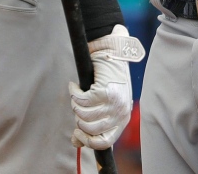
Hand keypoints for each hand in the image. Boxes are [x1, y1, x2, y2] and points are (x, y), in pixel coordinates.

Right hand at [69, 25, 144, 149]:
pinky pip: (80, 100)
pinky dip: (74, 92)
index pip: (104, 142)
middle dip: (78, 117)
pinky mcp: (103, 92)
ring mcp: (112, 104)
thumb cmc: (110, 79)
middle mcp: (120, 114)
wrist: (114, 53)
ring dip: (75, 104)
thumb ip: (94, 123)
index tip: (77, 133)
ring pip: (82, 115)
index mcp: (123, 120)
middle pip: (89, 129)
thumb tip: (76, 142)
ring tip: (77, 94)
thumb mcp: (107, 105)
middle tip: (78, 104)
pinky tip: (74, 86)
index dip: (87, 141)